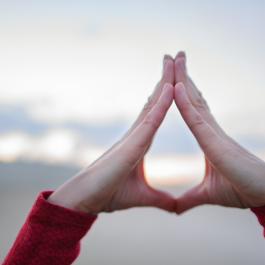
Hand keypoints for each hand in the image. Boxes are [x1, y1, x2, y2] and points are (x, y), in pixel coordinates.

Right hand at [48, 56, 175, 214]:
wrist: (86, 201)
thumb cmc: (109, 195)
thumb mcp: (144, 197)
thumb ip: (161, 199)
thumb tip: (176, 207)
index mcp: (140, 143)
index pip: (157, 113)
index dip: (167, 95)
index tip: (178, 78)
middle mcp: (137, 134)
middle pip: (154, 101)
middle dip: (166, 79)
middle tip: (175, 57)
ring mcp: (133, 137)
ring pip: (153, 104)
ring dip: (164, 82)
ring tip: (173, 61)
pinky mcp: (131, 146)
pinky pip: (150, 120)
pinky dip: (161, 104)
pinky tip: (171, 88)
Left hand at [173, 52, 264, 213]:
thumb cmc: (243, 191)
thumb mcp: (207, 196)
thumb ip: (189, 199)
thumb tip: (174, 209)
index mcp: (210, 139)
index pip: (193, 110)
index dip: (182, 92)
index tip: (171, 76)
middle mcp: (213, 132)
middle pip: (194, 99)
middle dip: (183, 76)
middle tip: (173, 55)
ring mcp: (215, 136)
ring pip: (195, 103)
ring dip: (184, 80)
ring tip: (175, 58)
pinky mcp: (217, 145)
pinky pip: (198, 121)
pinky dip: (186, 104)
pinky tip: (177, 88)